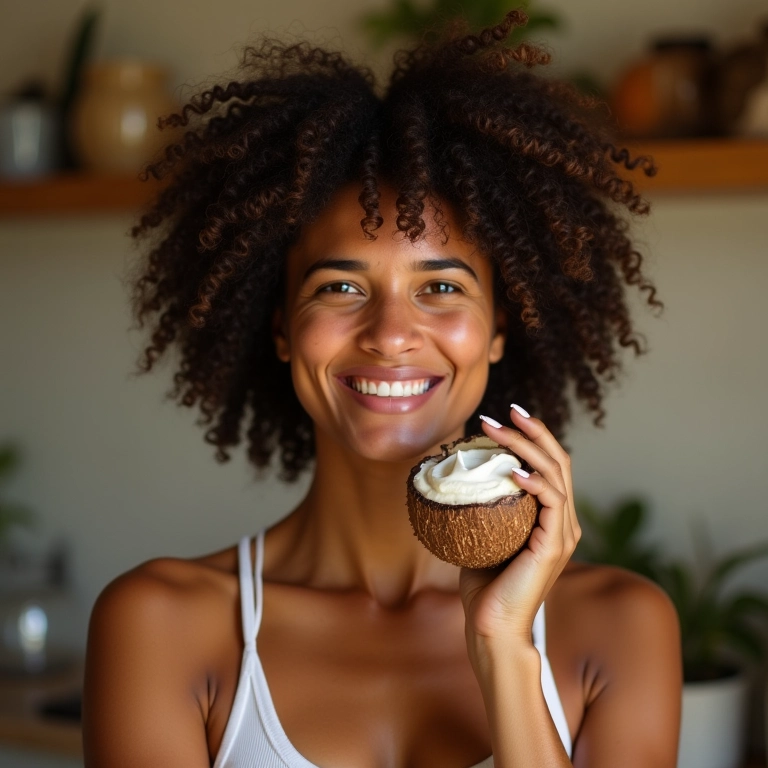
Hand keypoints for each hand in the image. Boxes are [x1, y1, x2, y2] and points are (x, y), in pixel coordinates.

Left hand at [459, 405, 580, 650]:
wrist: (491, 627)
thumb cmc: (485, 587)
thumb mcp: (482, 537)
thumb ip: (482, 510)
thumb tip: (456, 484)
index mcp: (551, 519)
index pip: (551, 466)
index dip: (534, 437)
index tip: (507, 416)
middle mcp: (563, 522)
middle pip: (559, 460)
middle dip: (533, 430)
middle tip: (506, 409)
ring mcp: (562, 534)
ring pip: (555, 473)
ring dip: (526, 446)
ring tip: (498, 428)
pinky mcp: (554, 546)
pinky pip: (551, 502)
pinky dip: (534, 480)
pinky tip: (512, 469)